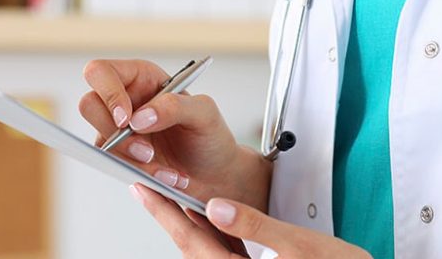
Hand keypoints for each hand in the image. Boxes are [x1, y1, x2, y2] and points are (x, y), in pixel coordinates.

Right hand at [79, 59, 270, 209]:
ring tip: (167, 170)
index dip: (107, 93)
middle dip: (116, 134)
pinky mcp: (121, 157)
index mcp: (142, 78)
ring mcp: (119, 131)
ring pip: (101, 142)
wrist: (216, 175)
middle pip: (89, 106)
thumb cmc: (211, 137)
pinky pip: (114, 165)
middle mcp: (126, 101)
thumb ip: (175, 106)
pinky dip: (141, 174)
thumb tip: (138, 118)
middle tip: (147, 151)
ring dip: (133, 160)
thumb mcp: (204, 114)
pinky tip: (166, 177)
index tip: (127, 119)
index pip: (101, 72)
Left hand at [130, 183, 371, 258]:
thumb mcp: (297, 245)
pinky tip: (216, 220)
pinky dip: (215, 235)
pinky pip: (225, 254)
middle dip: (172, 216)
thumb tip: (217, 205)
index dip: (164, 212)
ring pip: (207, 250)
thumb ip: (254, 225)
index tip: (144, 190)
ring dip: (192, 225)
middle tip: (151, 188)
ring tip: (177, 197)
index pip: (190, 240)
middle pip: (193, 246)